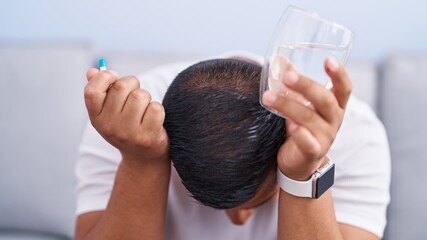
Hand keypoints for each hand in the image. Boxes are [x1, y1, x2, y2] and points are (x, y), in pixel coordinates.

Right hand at [84, 68, 168, 166]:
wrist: (143, 158)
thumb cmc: (126, 127)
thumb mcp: (109, 113)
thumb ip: (101, 90)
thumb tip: (92, 71)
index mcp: (96, 117)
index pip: (92, 91)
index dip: (104, 78)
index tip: (114, 76)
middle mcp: (109, 126)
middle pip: (122, 86)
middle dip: (133, 85)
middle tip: (135, 96)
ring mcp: (128, 132)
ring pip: (141, 95)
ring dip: (147, 98)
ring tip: (144, 110)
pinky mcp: (147, 136)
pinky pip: (156, 107)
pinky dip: (158, 109)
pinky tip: (153, 119)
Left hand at [262, 58, 351, 180]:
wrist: (300, 161)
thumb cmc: (302, 126)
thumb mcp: (301, 103)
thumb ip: (292, 83)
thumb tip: (278, 60)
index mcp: (334, 105)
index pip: (344, 88)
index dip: (339, 74)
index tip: (328, 59)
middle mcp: (334, 120)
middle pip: (325, 100)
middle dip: (306, 86)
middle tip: (287, 77)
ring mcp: (325, 137)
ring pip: (310, 118)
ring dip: (288, 106)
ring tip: (268, 97)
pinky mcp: (313, 152)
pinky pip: (307, 141)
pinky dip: (298, 133)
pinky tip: (287, 125)